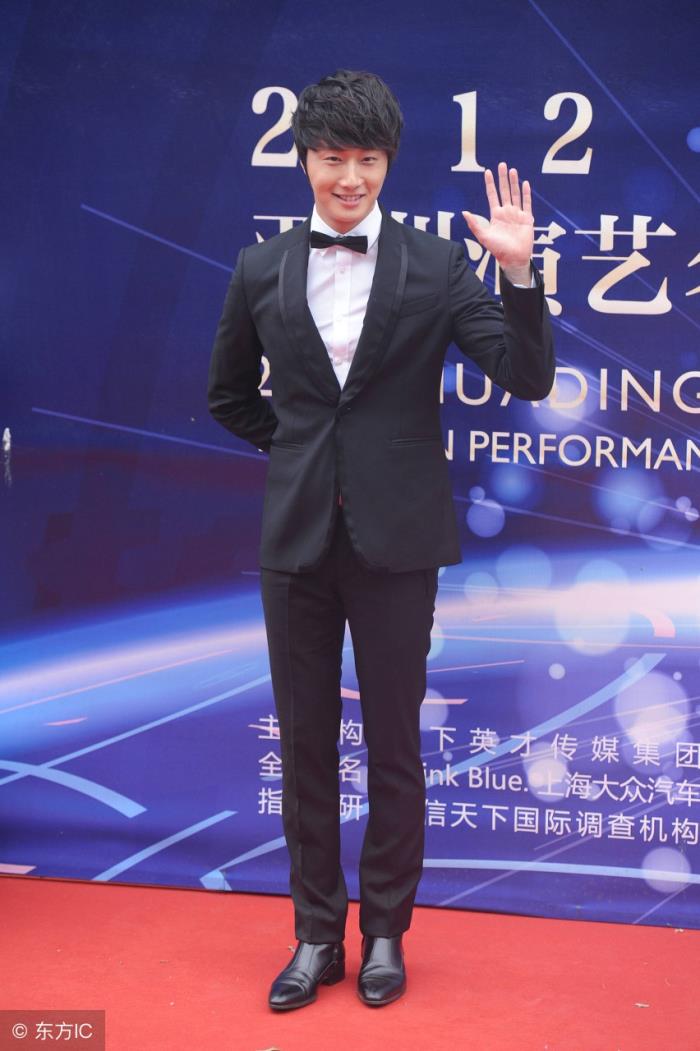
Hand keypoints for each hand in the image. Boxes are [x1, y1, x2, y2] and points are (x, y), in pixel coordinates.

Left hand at [463, 162, 533, 282]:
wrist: (514, 259)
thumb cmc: (498, 250)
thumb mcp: (483, 237)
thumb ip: (474, 224)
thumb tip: (464, 212)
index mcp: (496, 215)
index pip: (492, 195)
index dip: (490, 184)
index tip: (487, 172)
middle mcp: (506, 212)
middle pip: (504, 191)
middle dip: (503, 178)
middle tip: (502, 164)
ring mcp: (517, 214)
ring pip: (515, 194)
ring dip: (514, 182)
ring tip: (512, 170)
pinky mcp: (527, 219)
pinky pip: (527, 203)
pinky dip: (526, 193)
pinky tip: (524, 184)